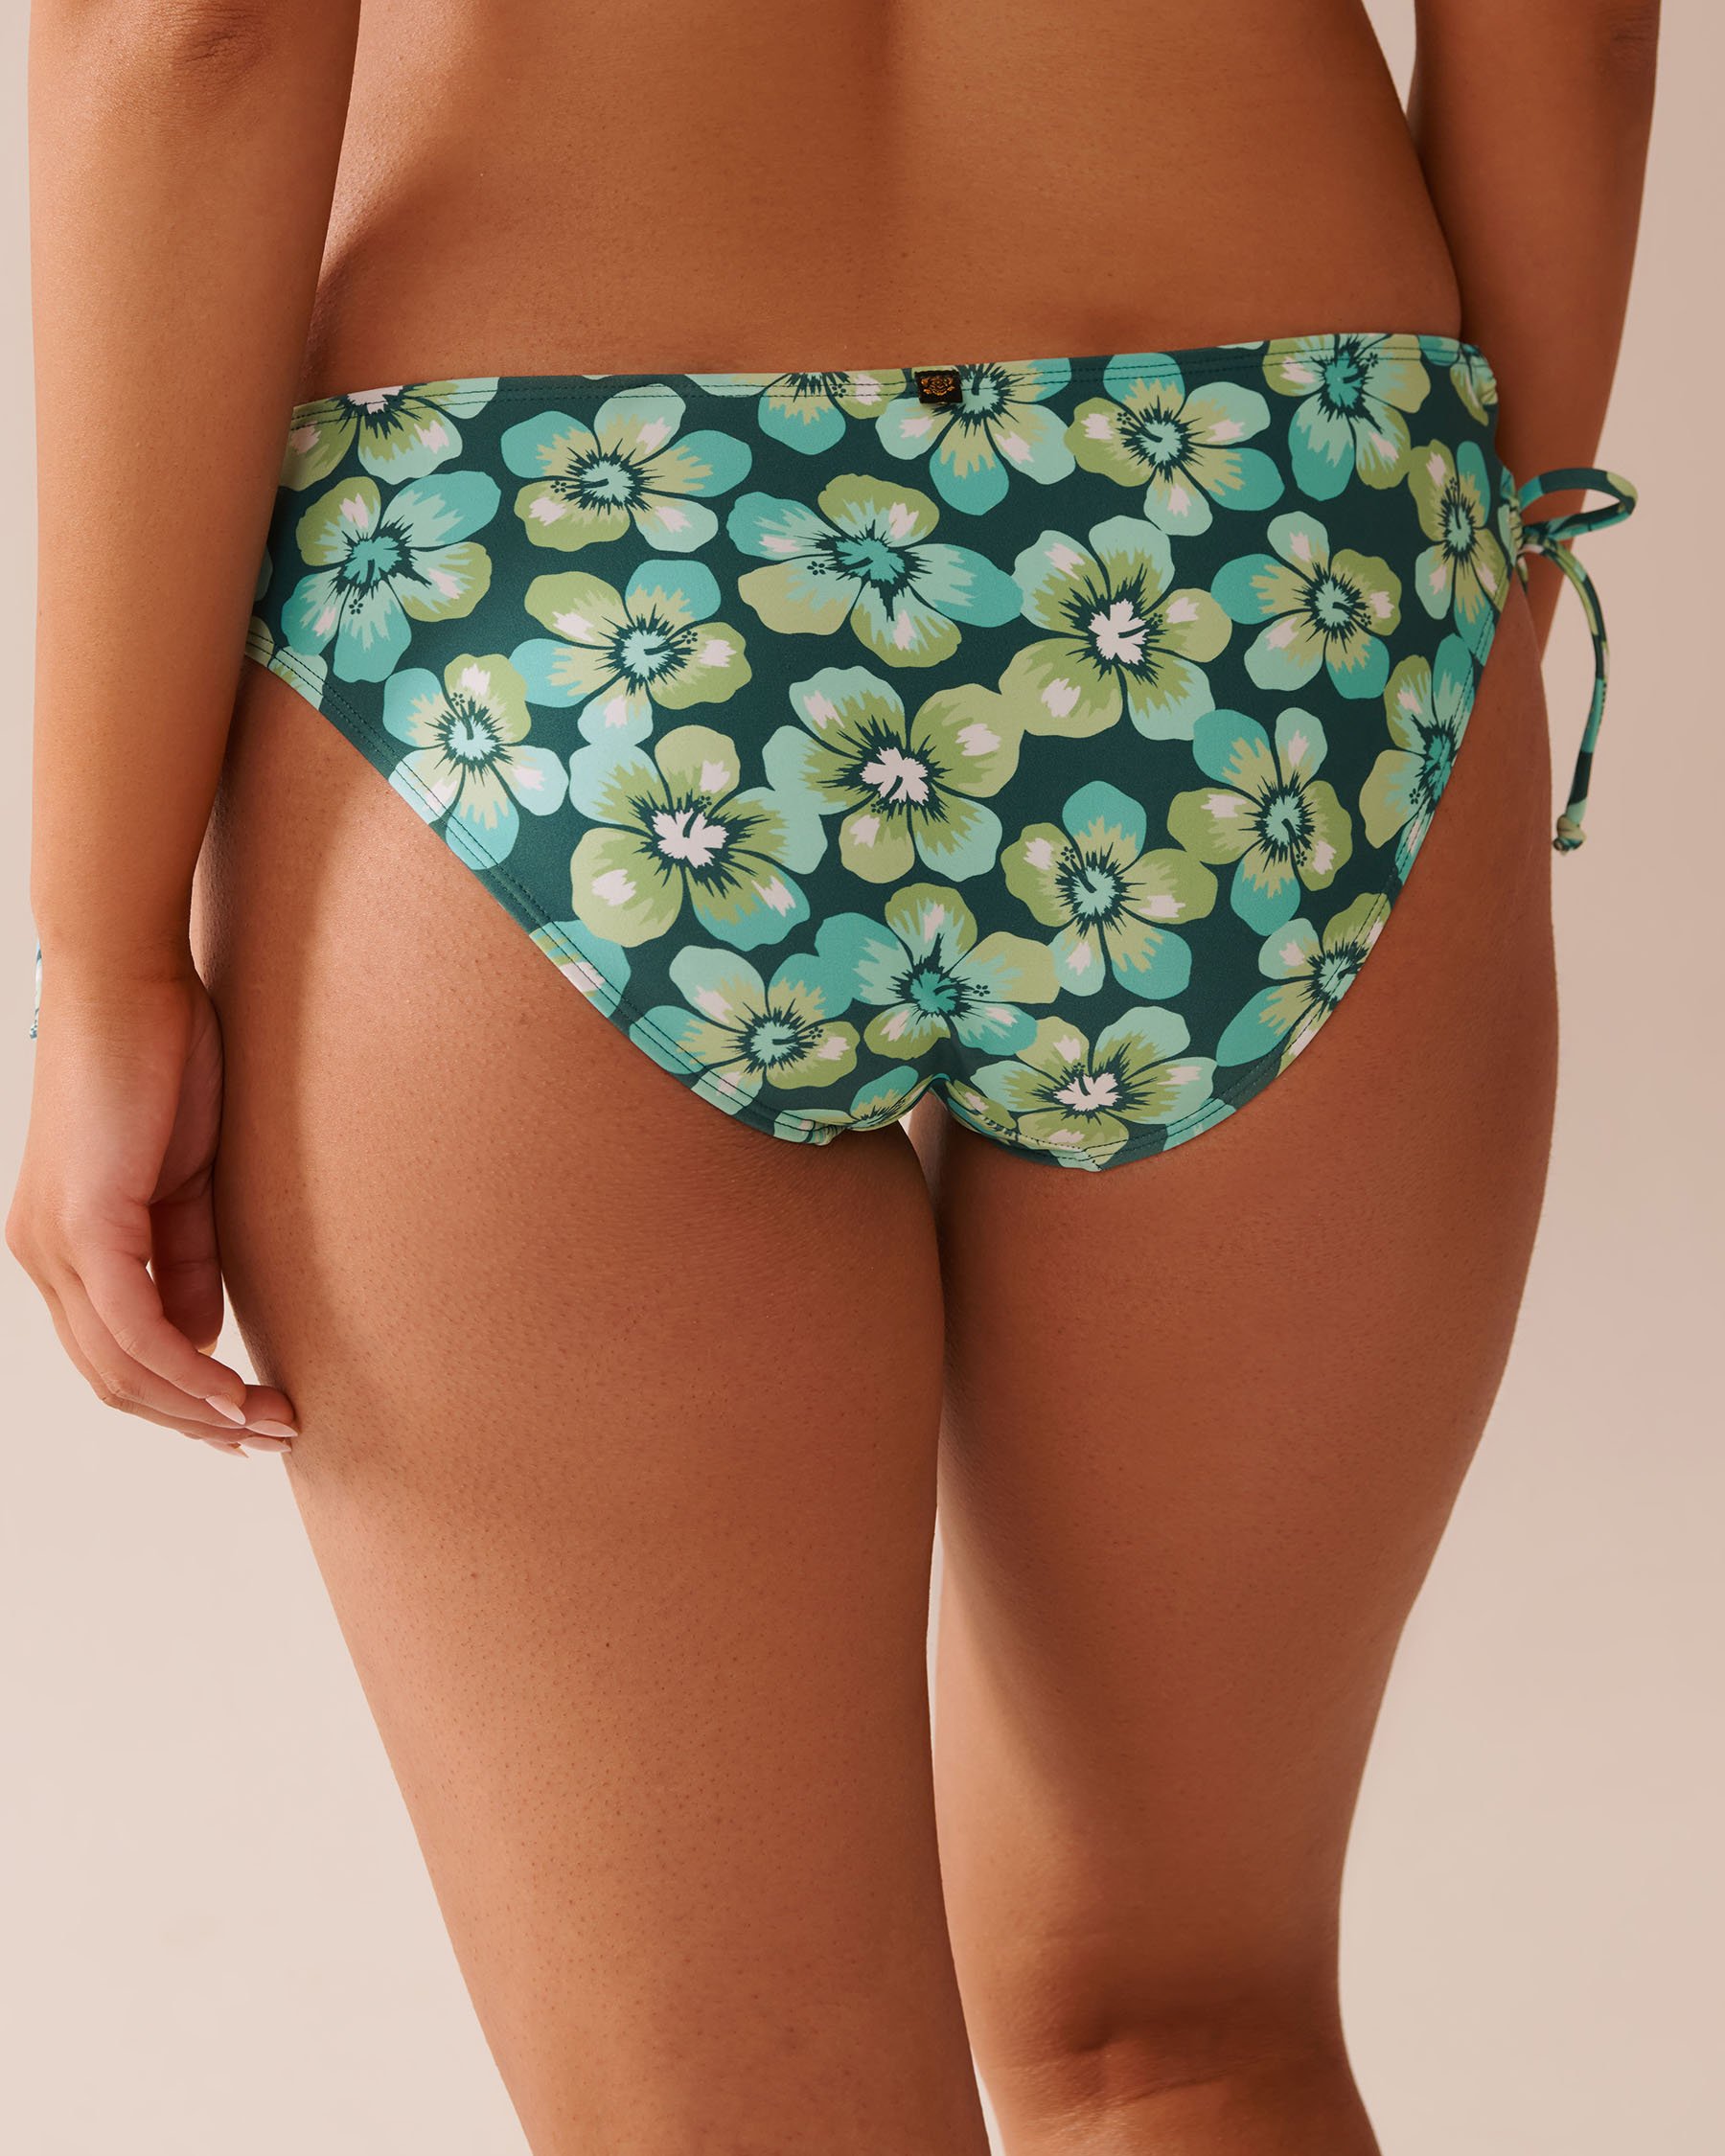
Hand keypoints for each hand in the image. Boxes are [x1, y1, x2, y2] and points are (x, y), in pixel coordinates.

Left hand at [7, 960, 296, 1455]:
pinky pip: (135, 1328)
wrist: (128, 980)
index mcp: (60, 1244)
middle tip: (275, 1437)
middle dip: (197, 1422)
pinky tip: (234, 1392)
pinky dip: (188, 1371)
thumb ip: (185, 1258)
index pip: (114, 1355)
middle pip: (114, 1379)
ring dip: (201, 1409)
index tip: (253, 1419)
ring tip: (273, 1424)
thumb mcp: (185, 1181)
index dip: (183, 1402)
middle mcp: (41, 1255)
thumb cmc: (161, 1060)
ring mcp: (54, 1245)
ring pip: (123, 1367)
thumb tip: (196, 1339)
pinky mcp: (85, 1225)